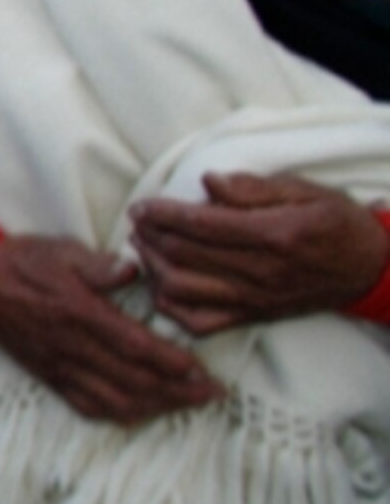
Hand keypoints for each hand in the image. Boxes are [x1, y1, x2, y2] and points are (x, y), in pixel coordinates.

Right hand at [0, 235, 223, 426]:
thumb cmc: (23, 261)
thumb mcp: (62, 250)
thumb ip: (99, 264)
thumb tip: (133, 270)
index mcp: (78, 312)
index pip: (134, 347)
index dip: (172, 364)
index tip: (203, 371)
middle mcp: (71, 346)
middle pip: (133, 380)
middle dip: (178, 392)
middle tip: (212, 394)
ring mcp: (59, 366)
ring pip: (114, 400)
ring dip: (155, 407)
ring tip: (186, 404)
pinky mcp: (49, 376)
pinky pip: (87, 405)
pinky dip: (119, 414)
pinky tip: (143, 412)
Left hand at [130, 173, 388, 334]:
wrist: (369, 269)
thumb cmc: (336, 223)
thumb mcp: (306, 191)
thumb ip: (253, 188)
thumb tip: (206, 182)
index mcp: (274, 234)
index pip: (201, 225)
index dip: (163, 213)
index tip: (142, 205)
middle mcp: (260, 271)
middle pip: (184, 255)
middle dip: (150, 236)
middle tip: (137, 220)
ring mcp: (254, 299)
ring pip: (182, 289)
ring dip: (152, 267)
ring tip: (143, 246)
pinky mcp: (252, 317)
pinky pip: (198, 321)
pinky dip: (170, 305)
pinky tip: (161, 284)